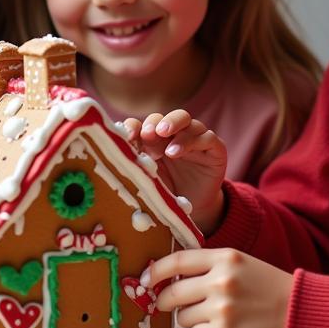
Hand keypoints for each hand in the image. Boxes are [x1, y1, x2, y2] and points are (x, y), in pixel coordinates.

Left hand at [123, 110, 226, 232]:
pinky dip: (194, 141)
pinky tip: (178, 152)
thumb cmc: (168, 193)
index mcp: (154, 140)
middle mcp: (175, 135)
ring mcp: (196, 139)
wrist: (197, 210)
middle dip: (155, 122)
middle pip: (165, 117)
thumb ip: (137, 166)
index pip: (143, 125)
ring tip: (167, 149)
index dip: (134, 127)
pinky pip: (208, 137)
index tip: (126, 135)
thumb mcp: (149, 180)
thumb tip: (113, 156)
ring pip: (187, 121)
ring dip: (175, 128)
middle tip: (148, 133)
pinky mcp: (215, 149)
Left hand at [148, 248, 292, 327]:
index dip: (155, 271)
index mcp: (224, 258)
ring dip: (190, 319)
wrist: (300, 315)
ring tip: (214, 317)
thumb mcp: (240, 265)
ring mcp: (222, 309)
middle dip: (165, 300)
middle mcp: (220, 281)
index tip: (145, 279)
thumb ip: (208, 267)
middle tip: (167, 304)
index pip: (176, 261)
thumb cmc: (268, 289)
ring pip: (182, 317)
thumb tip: (169, 278)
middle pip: (172, 292)